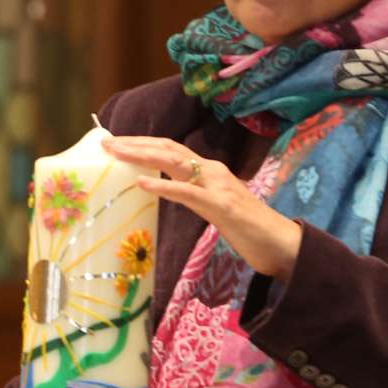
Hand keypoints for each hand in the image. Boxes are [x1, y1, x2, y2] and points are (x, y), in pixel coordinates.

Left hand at [107, 135, 301, 279]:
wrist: (282, 244)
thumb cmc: (249, 230)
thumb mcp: (215, 208)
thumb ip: (194, 196)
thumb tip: (168, 192)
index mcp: (210, 171)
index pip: (172, 150)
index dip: (143, 143)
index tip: (116, 143)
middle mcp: (213, 171)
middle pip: (169, 148)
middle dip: (135, 143)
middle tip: (105, 143)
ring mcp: (218, 186)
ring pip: (175, 161)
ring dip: (142, 155)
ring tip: (116, 153)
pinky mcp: (222, 206)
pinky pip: (188, 192)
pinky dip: (163, 185)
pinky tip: (142, 183)